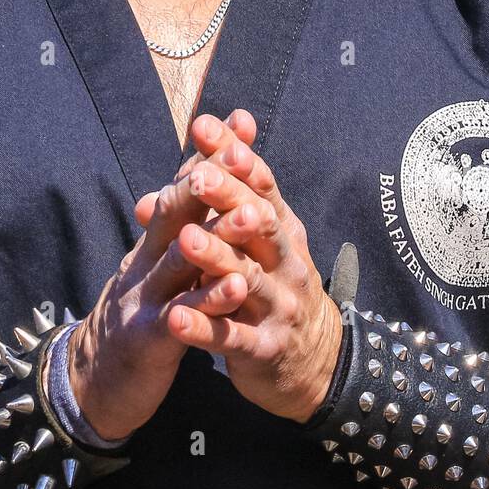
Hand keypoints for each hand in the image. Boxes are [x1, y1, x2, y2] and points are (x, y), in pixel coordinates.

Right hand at [68, 112, 259, 440]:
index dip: (210, 155)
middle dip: (208, 179)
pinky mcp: (147, 338)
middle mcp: (145, 260)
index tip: (239, 121)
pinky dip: (209, 299)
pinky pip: (181, 315)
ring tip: (252, 214)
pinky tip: (236, 285)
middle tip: (240, 151)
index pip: (182, 188)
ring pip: (181, 258)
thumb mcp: (155, 269)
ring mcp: (144, 297)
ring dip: (217, 234)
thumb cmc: (137, 319)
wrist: (93, 385)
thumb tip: (201, 181)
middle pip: (175, 210)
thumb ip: (178, 230)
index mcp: (153, 242)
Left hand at [136, 113, 342, 423]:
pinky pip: (232, 337)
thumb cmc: (274, 285)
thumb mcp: (260, 238)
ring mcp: (278, 306)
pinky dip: (204, 328)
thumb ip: (234, 192)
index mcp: (281, 230)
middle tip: (198, 177)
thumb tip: (207, 141)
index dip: (235, 156)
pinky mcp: (264, 348)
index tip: (205, 127)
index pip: (261, 185)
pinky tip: (176, 318)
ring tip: (185, 239)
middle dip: (230, 199)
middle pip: (260, 224)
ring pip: (247, 278)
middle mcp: (285, 262)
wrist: (313, 362)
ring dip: (217, 258)